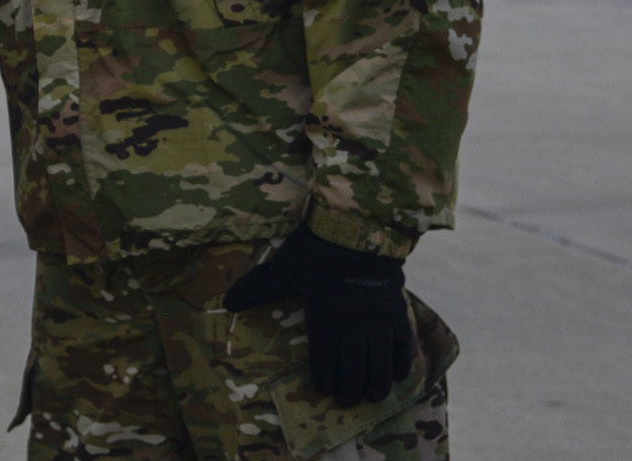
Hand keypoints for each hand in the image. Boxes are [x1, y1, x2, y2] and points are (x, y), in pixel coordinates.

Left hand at [222, 226, 412, 406]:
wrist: (355, 231)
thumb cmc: (315, 251)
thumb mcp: (282, 269)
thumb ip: (257, 288)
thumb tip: (227, 302)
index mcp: (324, 321)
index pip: (325, 365)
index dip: (325, 382)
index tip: (324, 389)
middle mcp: (352, 328)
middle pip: (355, 373)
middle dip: (351, 392)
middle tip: (346, 401)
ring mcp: (377, 322)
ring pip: (381, 366)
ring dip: (376, 386)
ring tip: (371, 396)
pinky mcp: (397, 313)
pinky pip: (404, 347)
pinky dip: (402, 364)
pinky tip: (396, 375)